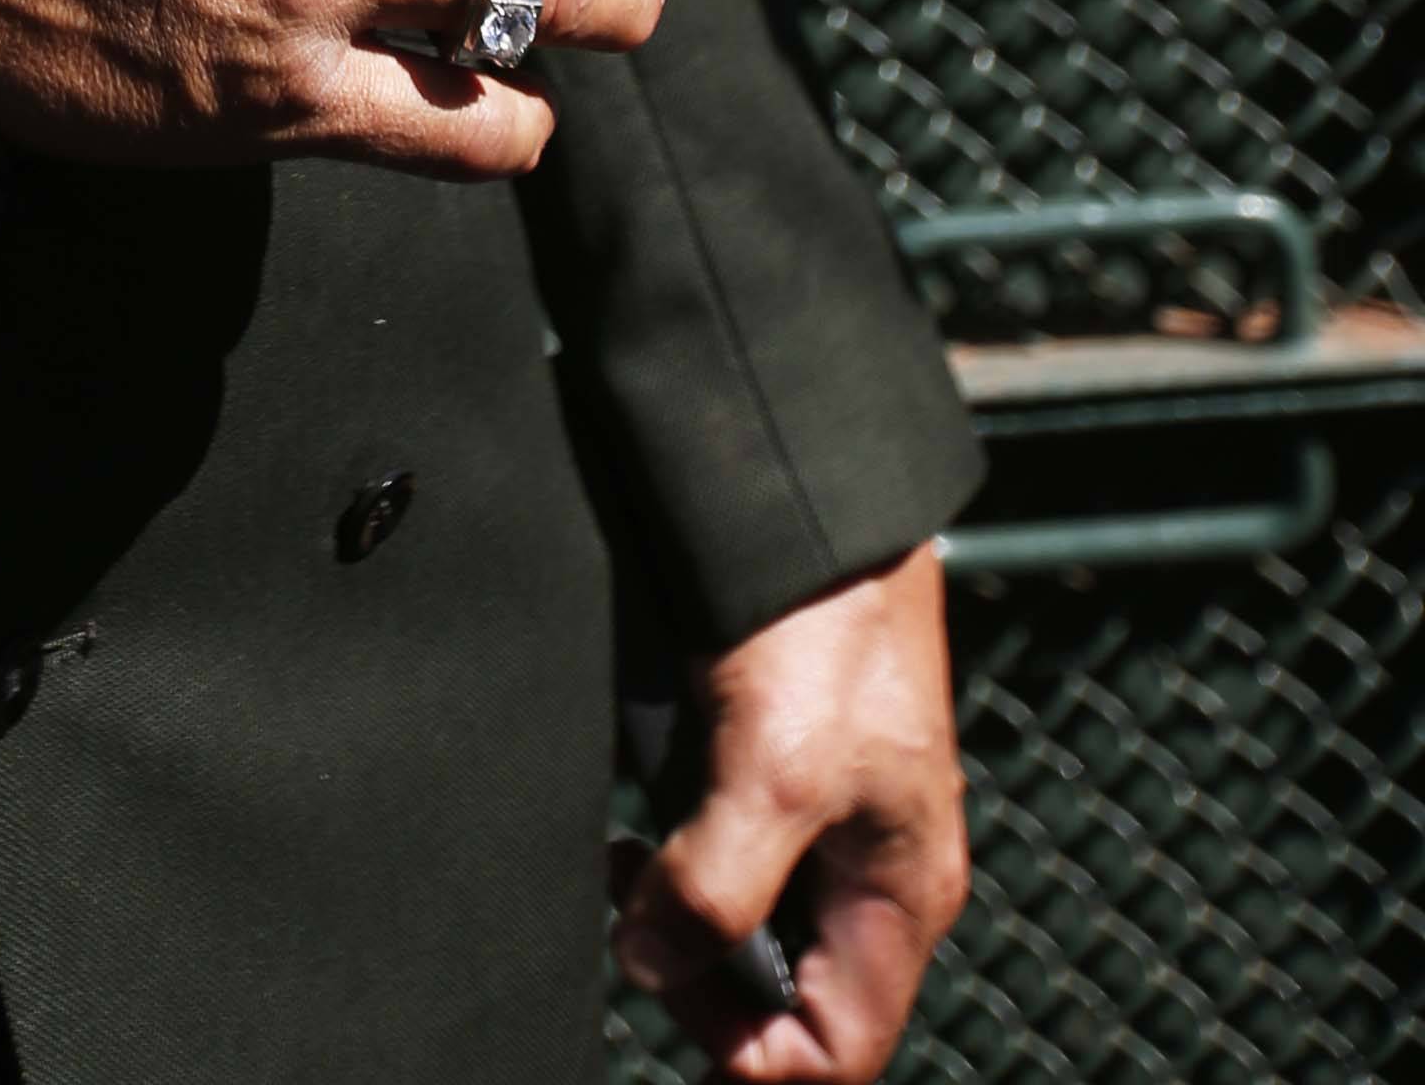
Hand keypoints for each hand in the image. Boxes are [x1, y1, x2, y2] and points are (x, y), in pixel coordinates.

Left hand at [615, 547, 967, 1076]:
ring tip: (628, 858)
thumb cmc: (825, 625)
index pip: (838, 1051)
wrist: (817, 497)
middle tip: (633, 912)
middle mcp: (876, 872)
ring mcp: (838, 817)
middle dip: (703, 978)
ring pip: (761, 926)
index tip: (665, 984)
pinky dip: (686, 855)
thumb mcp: (772, 771)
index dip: (749, 1050)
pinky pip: (742, 854)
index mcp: (900, 898)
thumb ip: (716, 886)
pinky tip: (646, 814)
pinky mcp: (793, 763)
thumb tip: (650, 961)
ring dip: (687, 913)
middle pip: (795, 997)